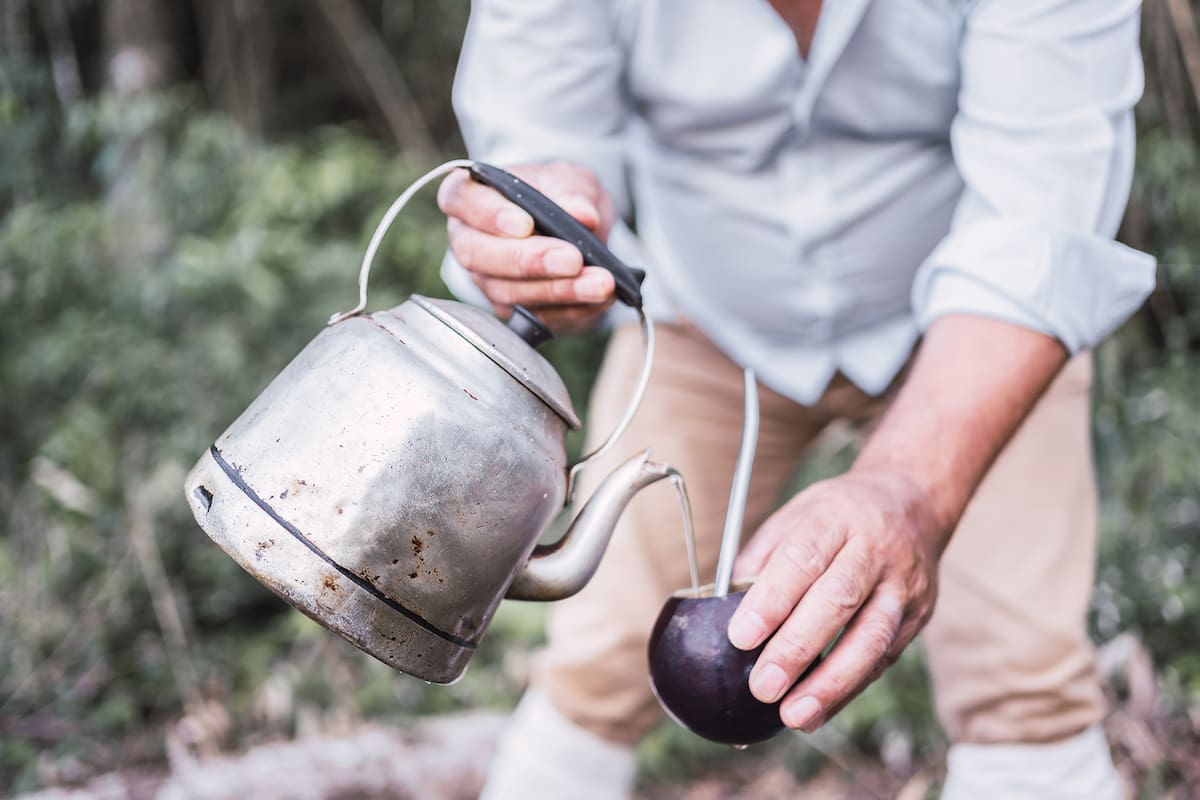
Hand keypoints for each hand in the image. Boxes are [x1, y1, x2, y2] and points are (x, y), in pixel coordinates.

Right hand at [437, 161, 616, 333]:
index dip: (488, 215)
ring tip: (600, 283)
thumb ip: (573, 191)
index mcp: (468, 196)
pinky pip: (534, 316)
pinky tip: (599, 299)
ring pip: (507, 292)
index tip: (526, 224)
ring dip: (557, 290)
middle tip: (573, 259)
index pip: (459, 200)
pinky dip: (571, 308)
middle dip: (529, 260)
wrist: (575, 227)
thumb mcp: (570, 179)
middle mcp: (468, 240)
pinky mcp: (509, 309)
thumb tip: (583, 214)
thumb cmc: (558, 194)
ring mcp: (485, 279)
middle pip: (478, 254)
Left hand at [726, 468, 947, 731]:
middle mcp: (874, 549)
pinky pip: (884, 658)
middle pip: (838, 600)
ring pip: (871, 637)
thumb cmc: (836, 515)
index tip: (740, 637)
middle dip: (798, 648)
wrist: (911, 502)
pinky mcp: (918, 615)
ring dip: (831, 683)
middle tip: (763, 686)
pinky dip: (850, 687)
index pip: (802, 558)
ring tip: (794, 715)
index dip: (771, 600)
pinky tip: (819, 709)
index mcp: (835, 517)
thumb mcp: (795, 514)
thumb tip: (724, 606)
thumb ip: (761, 557)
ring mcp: (902, 584)